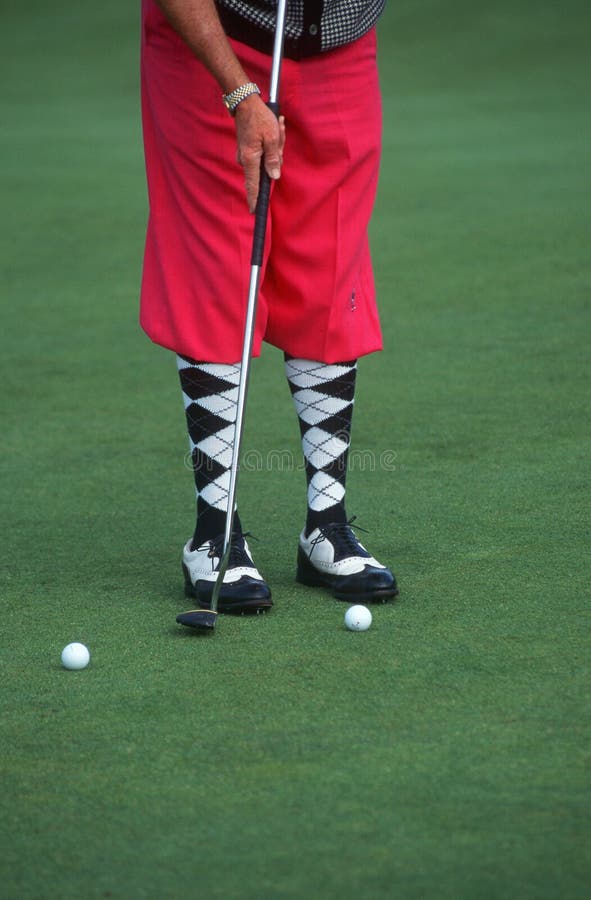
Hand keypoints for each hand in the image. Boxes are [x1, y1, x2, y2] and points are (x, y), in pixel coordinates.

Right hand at [235, 95, 285, 212]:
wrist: (244, 101)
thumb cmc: (259, 118)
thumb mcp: (271, 137)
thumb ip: (273, 159)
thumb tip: (274, 177)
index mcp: (250, 160)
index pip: (253, 185)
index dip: (255, 199)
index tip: (255, 212)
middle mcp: (245, 160)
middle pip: (266, 169)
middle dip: (277, 155)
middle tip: (279, 134)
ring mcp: (246, 155)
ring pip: (267, 159)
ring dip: (275, 146)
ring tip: (276, 127)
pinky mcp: (248, 149)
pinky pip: (263, 152)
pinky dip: (270, 143)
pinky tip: (274, 129)